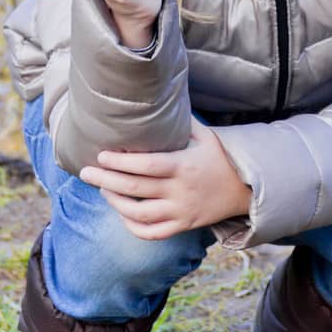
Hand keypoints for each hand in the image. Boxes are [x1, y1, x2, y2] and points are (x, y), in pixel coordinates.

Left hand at [78, 118, 252, 238]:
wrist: (245, 189)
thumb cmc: (219, 157)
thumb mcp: (204, 135)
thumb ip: (180, 122)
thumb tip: (157, 98)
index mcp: (183, 166)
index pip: (147, 165)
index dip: (121, 162)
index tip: (101, 154)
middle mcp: (180, 191)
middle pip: (136, 189)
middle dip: (106, 180)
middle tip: (86, 171)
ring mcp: (181, 211)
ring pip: (140, 214)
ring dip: (115, 203)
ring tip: (102, 189)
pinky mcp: (183, 226)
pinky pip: (152, 233)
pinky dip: (133, 226)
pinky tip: (122, 212)